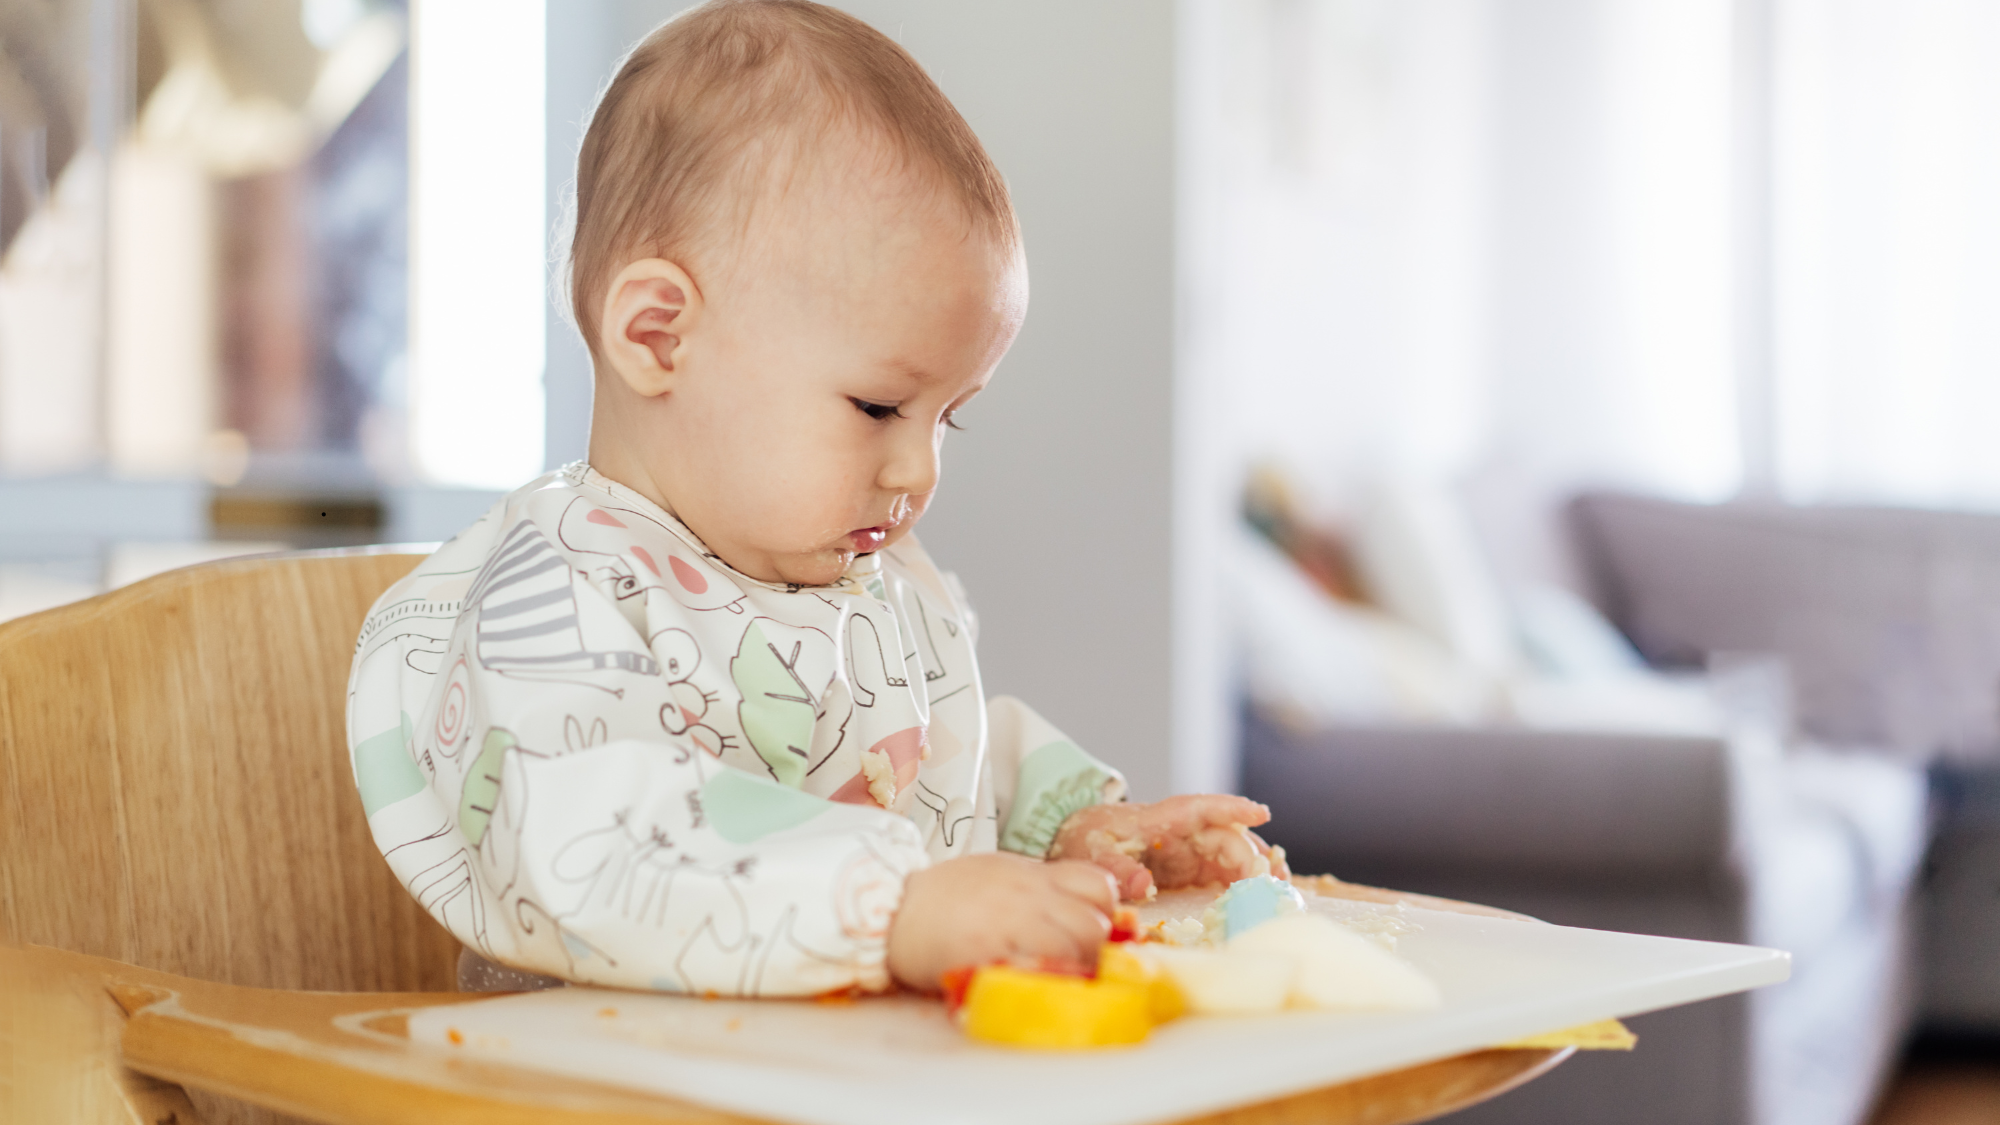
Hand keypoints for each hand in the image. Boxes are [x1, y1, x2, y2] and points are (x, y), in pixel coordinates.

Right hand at [885, 853, 1116, 992]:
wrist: (892, 907)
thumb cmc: (944, 896)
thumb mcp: (997, 875)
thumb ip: (1035, 890)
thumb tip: (1070, 913)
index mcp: (1033, 873)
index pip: (1098, 884)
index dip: (1102, 913)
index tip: (1087, 930)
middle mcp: (1030, 893)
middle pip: (1094, 925)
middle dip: (1092, 951)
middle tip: (1073, 966)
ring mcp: (1012, 920)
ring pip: (1077, 948)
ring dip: (1073, 970)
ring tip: (1051, 980)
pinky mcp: (991, 950)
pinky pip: (1039, 968)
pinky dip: (1043, 982)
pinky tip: (1029, 985)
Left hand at [1049, 795, 1290, 901]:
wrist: (1073, 839)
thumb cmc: (1083, 839)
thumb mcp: (1092, 854)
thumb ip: (1116, 868)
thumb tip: (1141, 885)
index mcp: (1160, 818)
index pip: (1201, 808)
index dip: (1231, 809)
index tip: (1261, 813)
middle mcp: (1181, 830)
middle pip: (1224, 836)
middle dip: (1252, 855)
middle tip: (1274, 881)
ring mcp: (1188, 848)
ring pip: (1231, 851)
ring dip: (1255, 867)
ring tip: (1279, 888)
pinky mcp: (1189, 867)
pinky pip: (1223, 870)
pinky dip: (1243, 881)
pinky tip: (1259, 896)